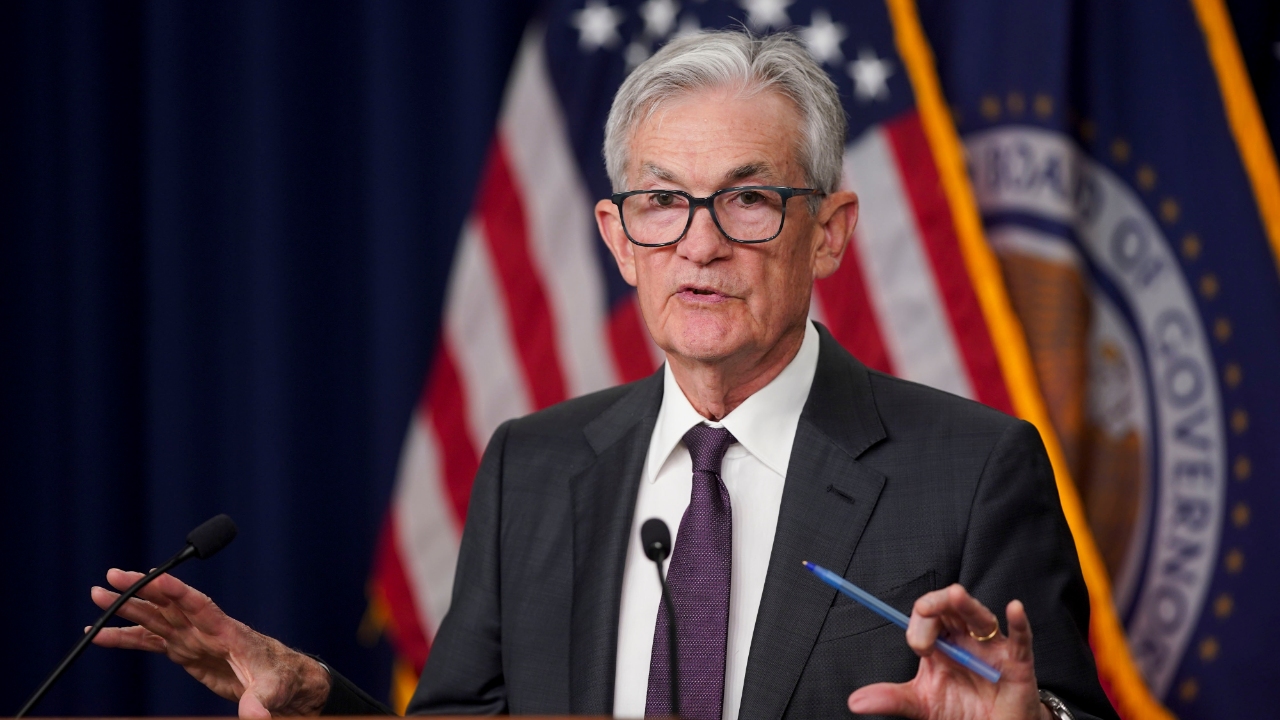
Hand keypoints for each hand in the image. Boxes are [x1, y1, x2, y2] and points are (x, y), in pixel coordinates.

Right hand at [90, 569, 330, 716]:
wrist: (284, 681)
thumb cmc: (283, 679)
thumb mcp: (274, 691)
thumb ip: (261, 702)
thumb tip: (254, 717)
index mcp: (228, 631)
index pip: (200, 606)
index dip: (177, 591)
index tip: (154, 577)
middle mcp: (207, 629)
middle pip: (170, 604)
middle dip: (142, 590)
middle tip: (111, 577)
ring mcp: (195, 638)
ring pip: (157, 617)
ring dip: (128, 608)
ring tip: (97, 597)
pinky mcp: (187, 651)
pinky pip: (152, 642)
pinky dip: (128, 637)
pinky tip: (102, 636)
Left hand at [847, 584, 1049, 719]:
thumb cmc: (961, 712)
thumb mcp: (922, 704)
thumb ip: (891, 698)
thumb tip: (854, 701)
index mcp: (941, 642)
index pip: (925, 616)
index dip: (918, 625)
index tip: (919, 648)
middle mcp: (965, 638)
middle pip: (949, 606)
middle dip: (934, 605)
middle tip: (925, 615)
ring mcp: (992, 648)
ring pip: (980, 616)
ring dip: (966, 605)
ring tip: (955, 595)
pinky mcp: (1018, 663)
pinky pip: (1020, 639)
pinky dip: (1019, 623)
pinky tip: (1015, 608)